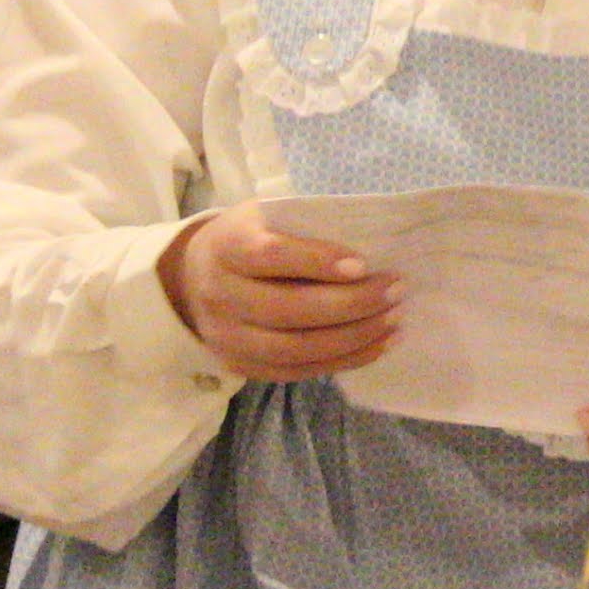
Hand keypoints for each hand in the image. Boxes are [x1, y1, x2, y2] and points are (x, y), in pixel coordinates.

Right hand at [159, 207, 399, 381]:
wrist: (193, 277)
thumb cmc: (249, 238)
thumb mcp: (264, 216)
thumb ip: (304, 224)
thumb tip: (375, 239)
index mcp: (226, 247)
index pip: (270, 256)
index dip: (317, 261)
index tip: (363, 264)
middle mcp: (220, 295)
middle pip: (287, 309)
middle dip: (350, 303)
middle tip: (395, 290)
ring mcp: (227, 337)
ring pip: (294, 348)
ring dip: (354, 337)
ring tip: (395, 320)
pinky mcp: (240, 366)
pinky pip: (296, 372)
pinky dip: (343, 361)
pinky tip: (378, 345)